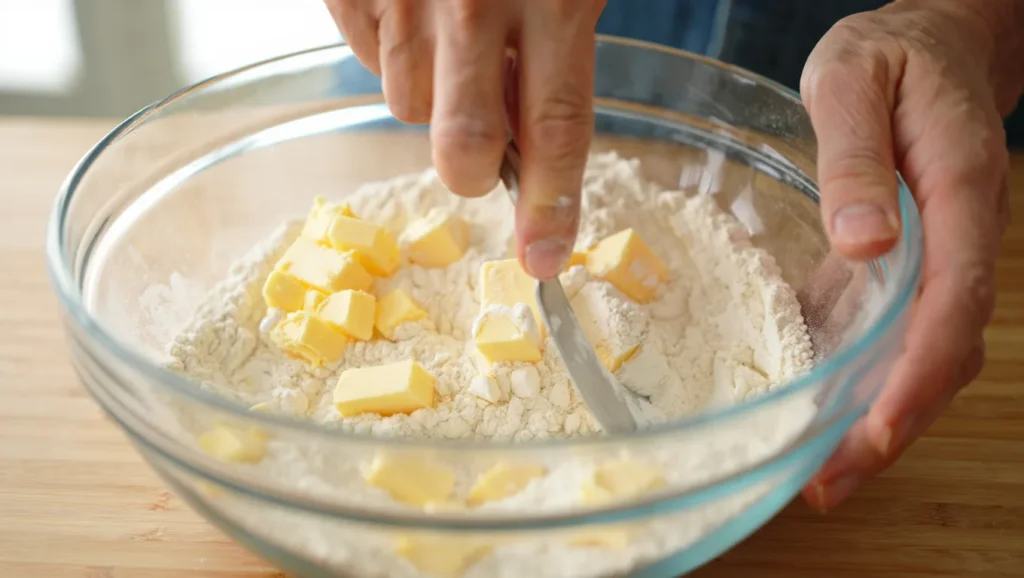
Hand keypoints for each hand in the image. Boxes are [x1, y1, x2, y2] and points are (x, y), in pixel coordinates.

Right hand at [323, 0, 605, 278]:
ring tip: (447, 30)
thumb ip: (550, 58)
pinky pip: (367, 60)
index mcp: (552, 1)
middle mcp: (473, 4)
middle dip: (471, 171)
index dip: (548, 205)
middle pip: (463, 147)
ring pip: (407, 104)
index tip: (543, 258)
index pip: (555, 130)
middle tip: (480, 151)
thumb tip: (520, 151)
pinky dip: (390, 48)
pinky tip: (412, 7)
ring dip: (431, 90)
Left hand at [799, 0, 1021, 509]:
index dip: (919, 372)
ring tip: (821, 471)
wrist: (930, 42)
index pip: (953, 298)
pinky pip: (894, 331)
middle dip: (894, 421)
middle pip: (944, 347)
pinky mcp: (907, 262)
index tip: (879, 428)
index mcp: (957, 193)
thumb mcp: (853, 81)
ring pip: (924, 350)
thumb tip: (864, 242)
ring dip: (880, 415)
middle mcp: (960, 236)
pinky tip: (817, 411)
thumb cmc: (891, 55)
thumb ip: (857, 159)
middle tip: (830, 483)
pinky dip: (863, 379)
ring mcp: (939, 254)